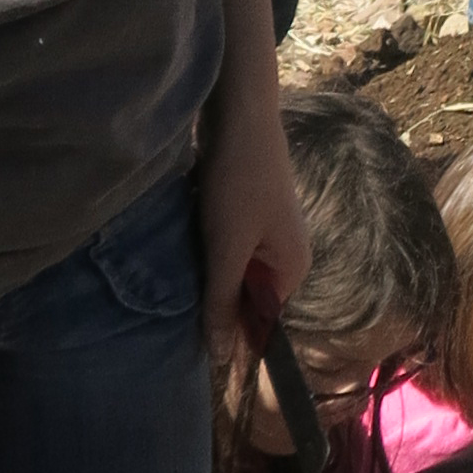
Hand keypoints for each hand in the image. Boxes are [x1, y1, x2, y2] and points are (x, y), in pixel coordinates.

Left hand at [199, 70, 309, 363]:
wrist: (239, 113)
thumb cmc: (238, 182)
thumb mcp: (227, 248)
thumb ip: (224, 302)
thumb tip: (223, 358)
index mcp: (293, 269)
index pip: (260, 321)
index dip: (226, 328)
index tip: (189, 329)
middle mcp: (287, 255)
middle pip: (244, 296)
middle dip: (212, 295)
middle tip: (178, 288)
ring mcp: (269, 232)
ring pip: (231, 270)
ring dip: (205, 269)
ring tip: (179, 261)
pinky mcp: (249, 213)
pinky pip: (226, 247)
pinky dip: (206, 247)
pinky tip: (186, 237)